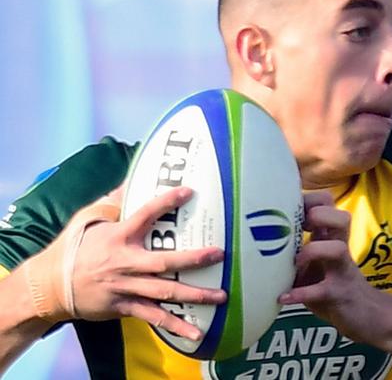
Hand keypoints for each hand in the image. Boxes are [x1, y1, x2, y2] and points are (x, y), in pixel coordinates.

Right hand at [71, 186, 225, 339]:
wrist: (48, 287)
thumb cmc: (72, 248)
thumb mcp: (87, 219)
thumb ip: (112, 201)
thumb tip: (131, 180)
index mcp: (118, 237)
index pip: (145, 215)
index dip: (166, 202)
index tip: (188, 191)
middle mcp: (125, 263)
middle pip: (164, 262)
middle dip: (193, 259)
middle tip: (219, 254)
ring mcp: (126, 287)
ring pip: (165, 292)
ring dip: (195, 295)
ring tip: (221, 296)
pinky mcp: (124, 307)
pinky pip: (153, 317)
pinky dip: (175, 325)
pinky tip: (196, 333)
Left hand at [279, 191, 378, 342]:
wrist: (369, 316)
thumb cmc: (334, 285)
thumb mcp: (318, 263)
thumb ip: (299, 248)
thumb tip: (258, 238)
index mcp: (332, 239)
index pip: (329, 205)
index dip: (311, 200)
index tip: (289, 208)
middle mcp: (340, 250)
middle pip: (342, 218)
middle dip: (319, 215)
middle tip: (301, 228)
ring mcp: (343, 272)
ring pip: (338, 249)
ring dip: (313, 251)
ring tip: (294, 264)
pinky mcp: (340, 295)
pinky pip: (323, 290)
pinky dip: (301, 293)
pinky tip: (283, 297)